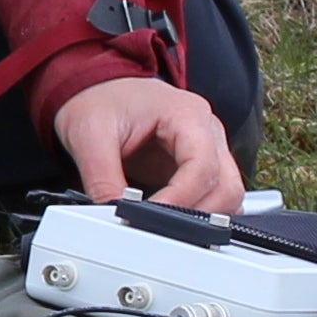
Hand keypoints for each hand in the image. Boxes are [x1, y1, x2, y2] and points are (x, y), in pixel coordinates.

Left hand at [53, 76, 244, 216]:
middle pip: (227, 186)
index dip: (180, 200)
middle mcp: (207, 131)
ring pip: (228, 195)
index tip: (151, 217)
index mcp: (187, 114)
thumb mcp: (89, 135)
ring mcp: (208, 149)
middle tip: (158, 228)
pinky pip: (215, 196)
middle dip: (197, 215)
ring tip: (162, 224)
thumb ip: (102, 178)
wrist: (97, 87)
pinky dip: (200, 214)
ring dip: (202, 217)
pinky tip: (172, 218)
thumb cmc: (99, 100)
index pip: (202, 166)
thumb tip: (113, 215)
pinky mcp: (198, 166)